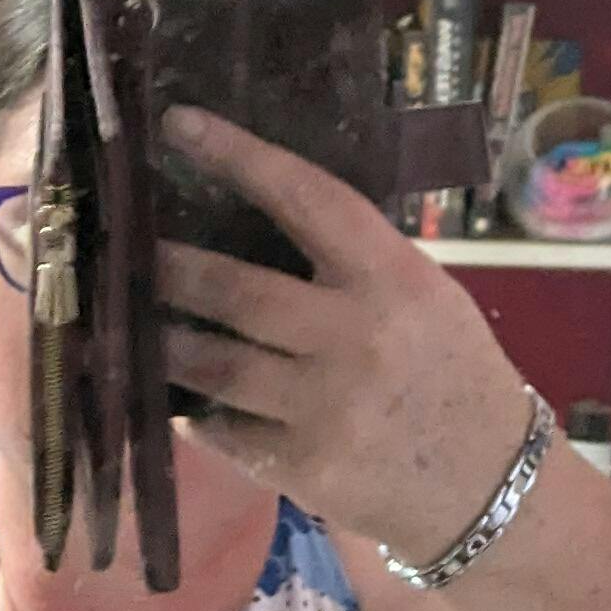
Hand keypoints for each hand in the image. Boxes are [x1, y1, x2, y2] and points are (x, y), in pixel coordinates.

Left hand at [155, 104, 541, 567]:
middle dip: (168, 266)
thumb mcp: (427, 297)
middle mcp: (356, 337)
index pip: (307, 198)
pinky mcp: (301, 465)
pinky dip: (191, 409)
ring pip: (213, 363)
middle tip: (122, 248)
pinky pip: (223, 427)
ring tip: (124, 323)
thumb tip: (258, 213)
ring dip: (159, 342)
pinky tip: (169, 394)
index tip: (179, 124)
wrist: (488, 486)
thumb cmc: (453, 375)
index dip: (239, 157)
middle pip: (235, 290)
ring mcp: (326, 407)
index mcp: (393, 279)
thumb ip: (355, 261)